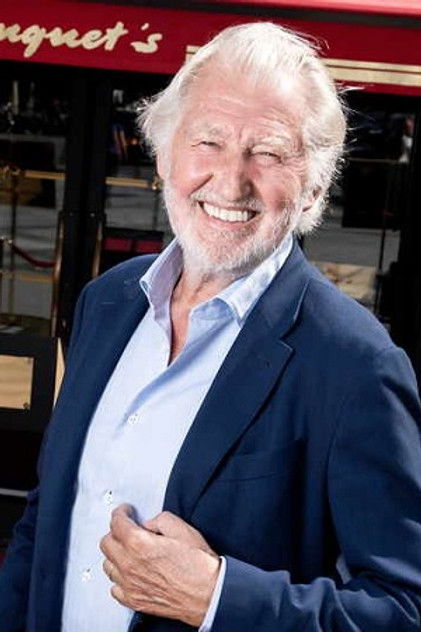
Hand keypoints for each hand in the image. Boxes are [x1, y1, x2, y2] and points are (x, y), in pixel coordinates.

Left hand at [100, 505, 219, 626]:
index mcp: (139, 544)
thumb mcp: (182, 528)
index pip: (116, 522)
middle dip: (115, 532)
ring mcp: (130, 585)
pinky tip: (131, 572)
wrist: (208, 593)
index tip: (125, 512)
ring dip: (116, 554)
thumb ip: (159, 519)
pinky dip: (120, 577)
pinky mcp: (133, 600)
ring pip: (108, 565)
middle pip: (106, 543)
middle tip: (127, 529)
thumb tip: (148, 523)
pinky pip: (115, 587)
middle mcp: (130, 565)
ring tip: (129, 550)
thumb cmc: (198, 564)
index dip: (121, 512)